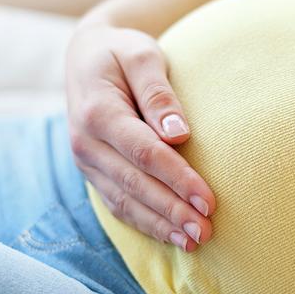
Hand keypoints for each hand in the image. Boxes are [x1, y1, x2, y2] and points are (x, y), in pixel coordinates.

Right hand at [65, 21, 215, 250]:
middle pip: (135, 185)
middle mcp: (85, 143)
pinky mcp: (93, 173)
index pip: (144, 153)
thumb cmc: (122, 52)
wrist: (86, 56)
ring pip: (125, 202)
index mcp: (97, 113)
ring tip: (195, 241)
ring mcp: (86, 162)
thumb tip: (180, 134)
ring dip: (160, 225)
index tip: (209, 200)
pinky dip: (145, 224)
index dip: (178, 179)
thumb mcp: (142, 55)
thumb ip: (159, 92)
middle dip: (173, 211)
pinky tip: (172, 237)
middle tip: (207, 232)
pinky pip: (118, 205)